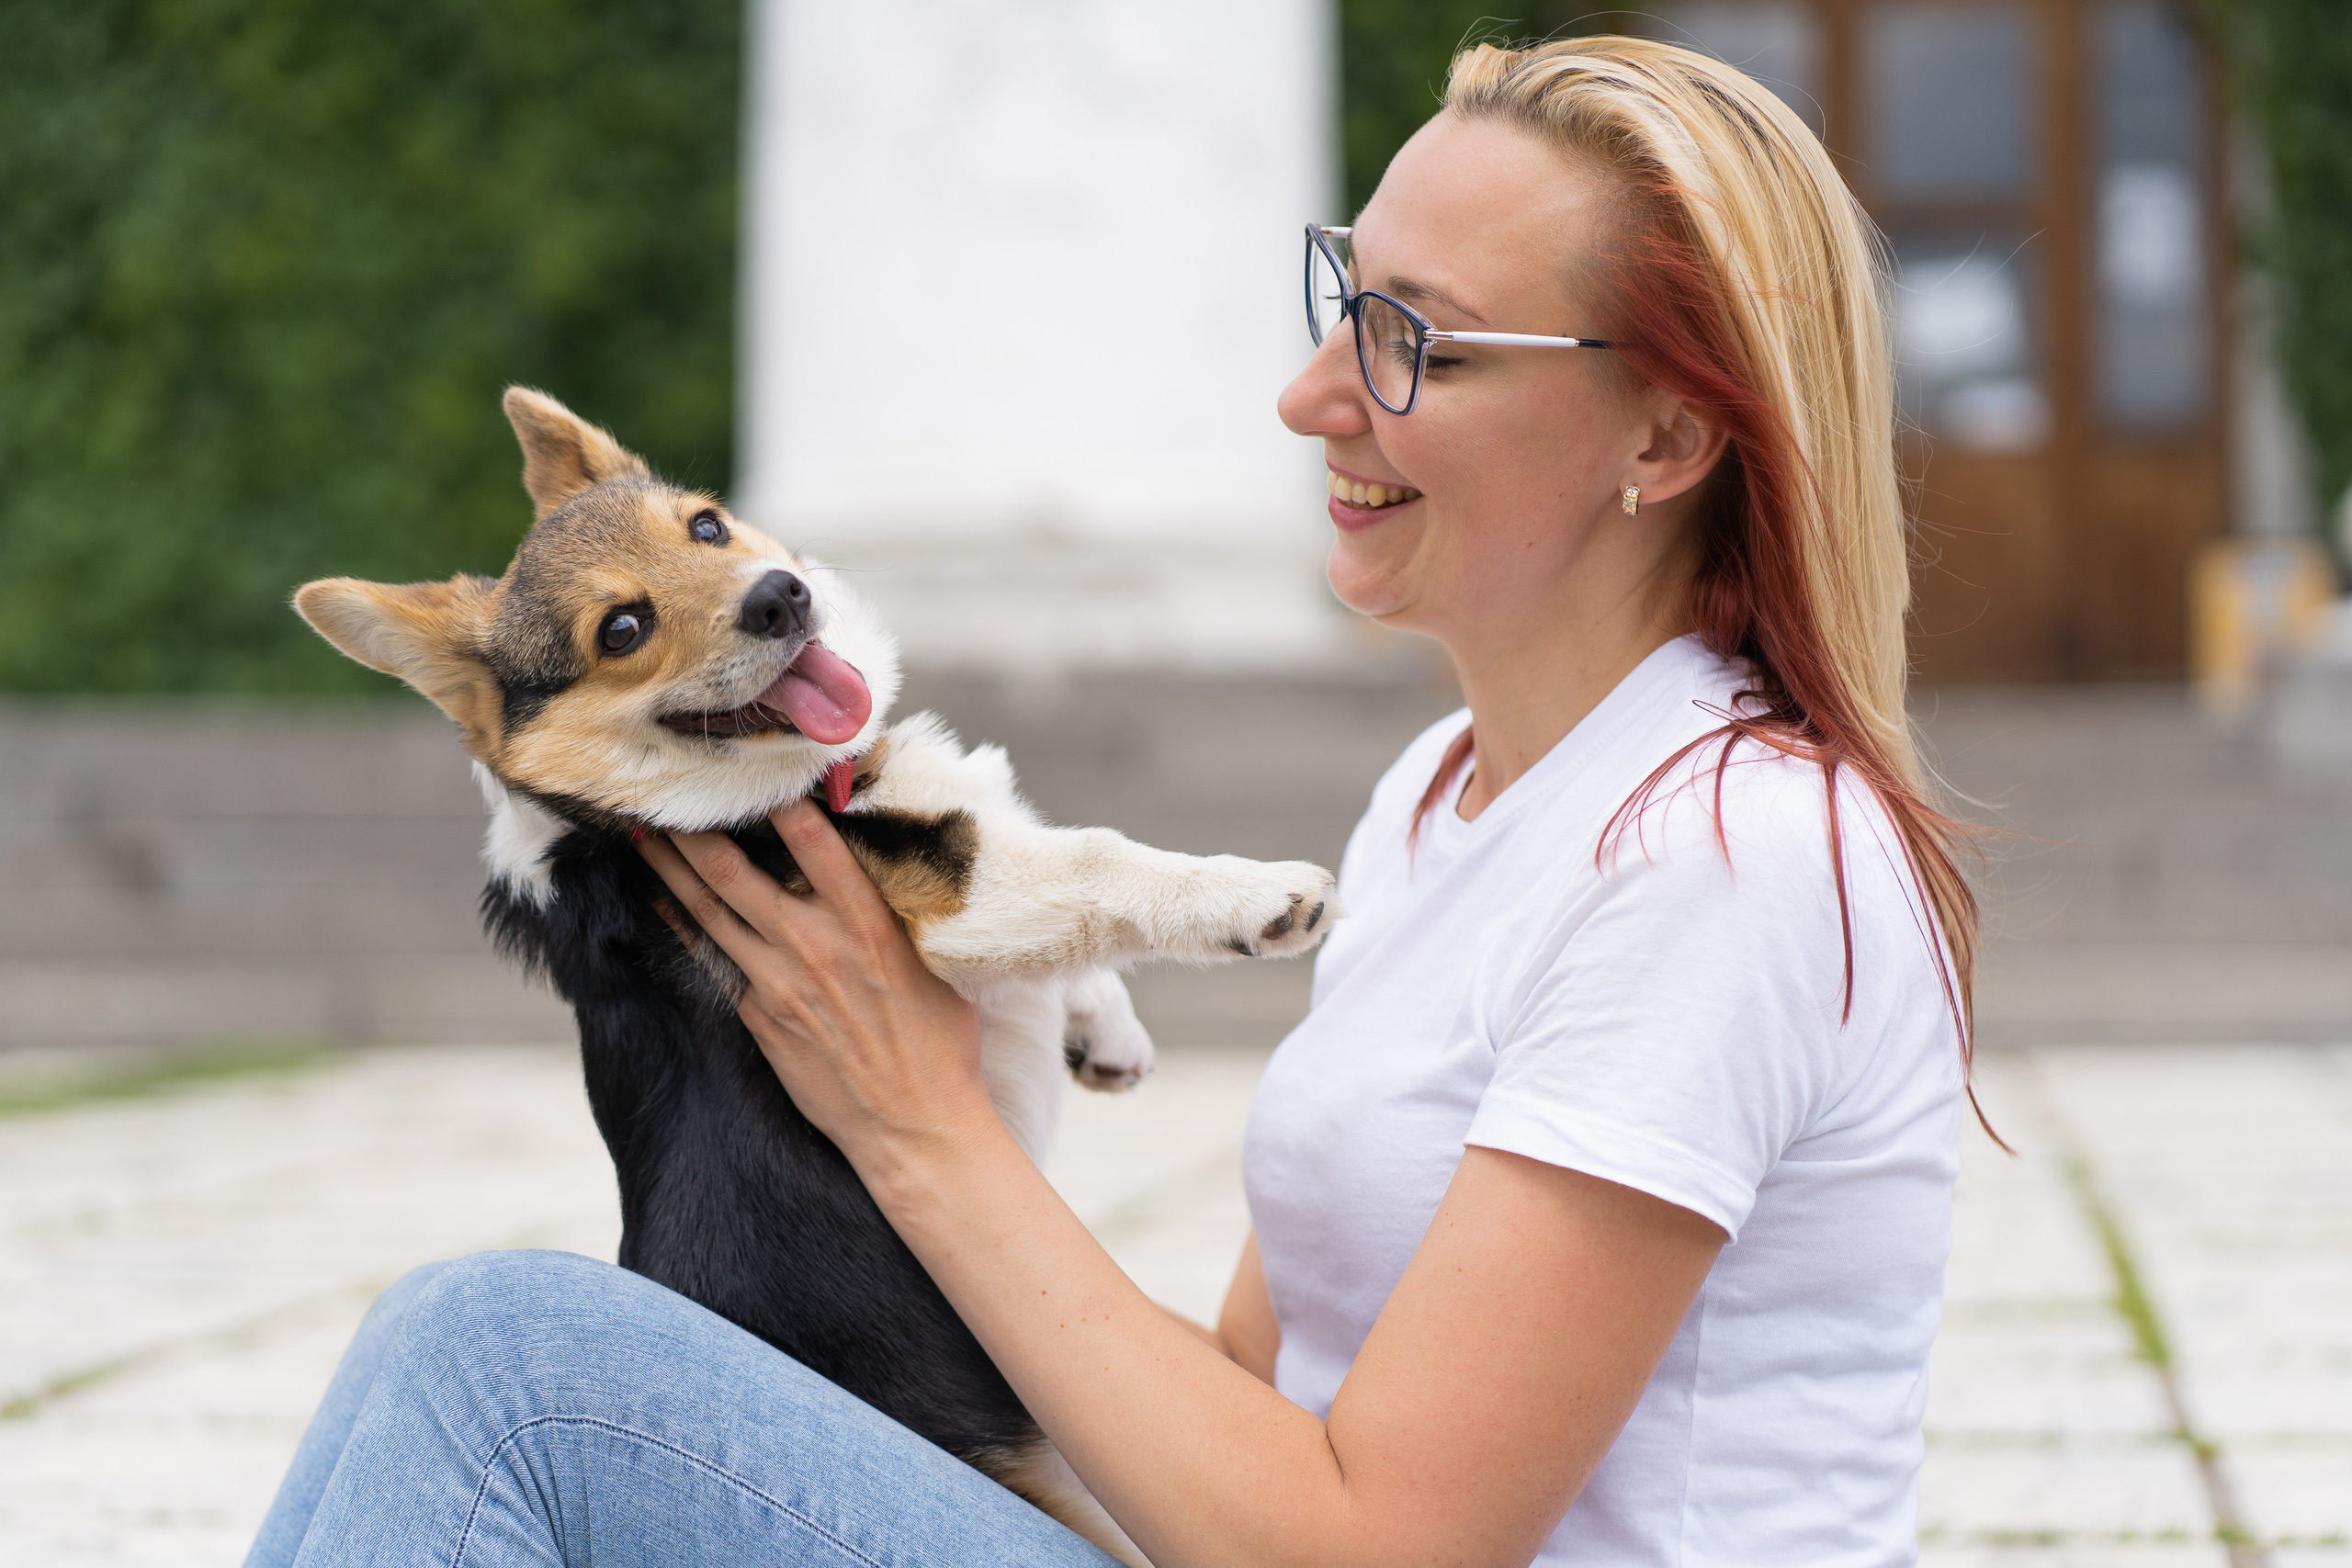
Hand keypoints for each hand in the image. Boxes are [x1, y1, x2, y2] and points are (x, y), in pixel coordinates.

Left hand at [635, 799, 993, 1174]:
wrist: (913, 1125)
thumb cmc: (939, 1042)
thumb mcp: (931, 960)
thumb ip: (892, 909)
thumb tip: (869, 863)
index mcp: (868, 923)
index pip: (813, 839)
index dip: (776, 796)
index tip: (756, 767)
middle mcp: (815, 946)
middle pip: (733, 873)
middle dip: (692, 829)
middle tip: (661, 794)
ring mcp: (778, 983)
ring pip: (709, 913)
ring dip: (671, 871)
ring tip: (642, 837)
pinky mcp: (758, 1018)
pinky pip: (713, 961)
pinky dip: (685, 928)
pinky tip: (664, 906)